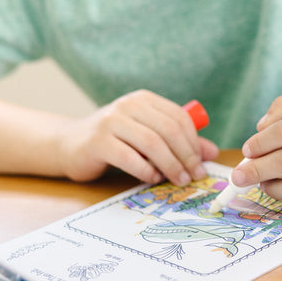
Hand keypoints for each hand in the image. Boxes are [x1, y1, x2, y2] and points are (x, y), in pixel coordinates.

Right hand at [56, 90, 218, 184]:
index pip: (178, 118)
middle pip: (168, 130)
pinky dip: (145, 170)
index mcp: (143, 100)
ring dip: (170, 165)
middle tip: (193, 176)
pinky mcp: (98, 141)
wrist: (70, 144)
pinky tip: (152, 179)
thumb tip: (212, 152)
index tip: (201, 164)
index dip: (194, 142)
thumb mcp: (147, 137)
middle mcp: (128, 106)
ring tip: (178, 180)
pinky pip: (129, 157)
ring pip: (151, 143)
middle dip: (186, 156)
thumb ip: (179, 142)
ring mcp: (111, 121)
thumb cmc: (114, 142)